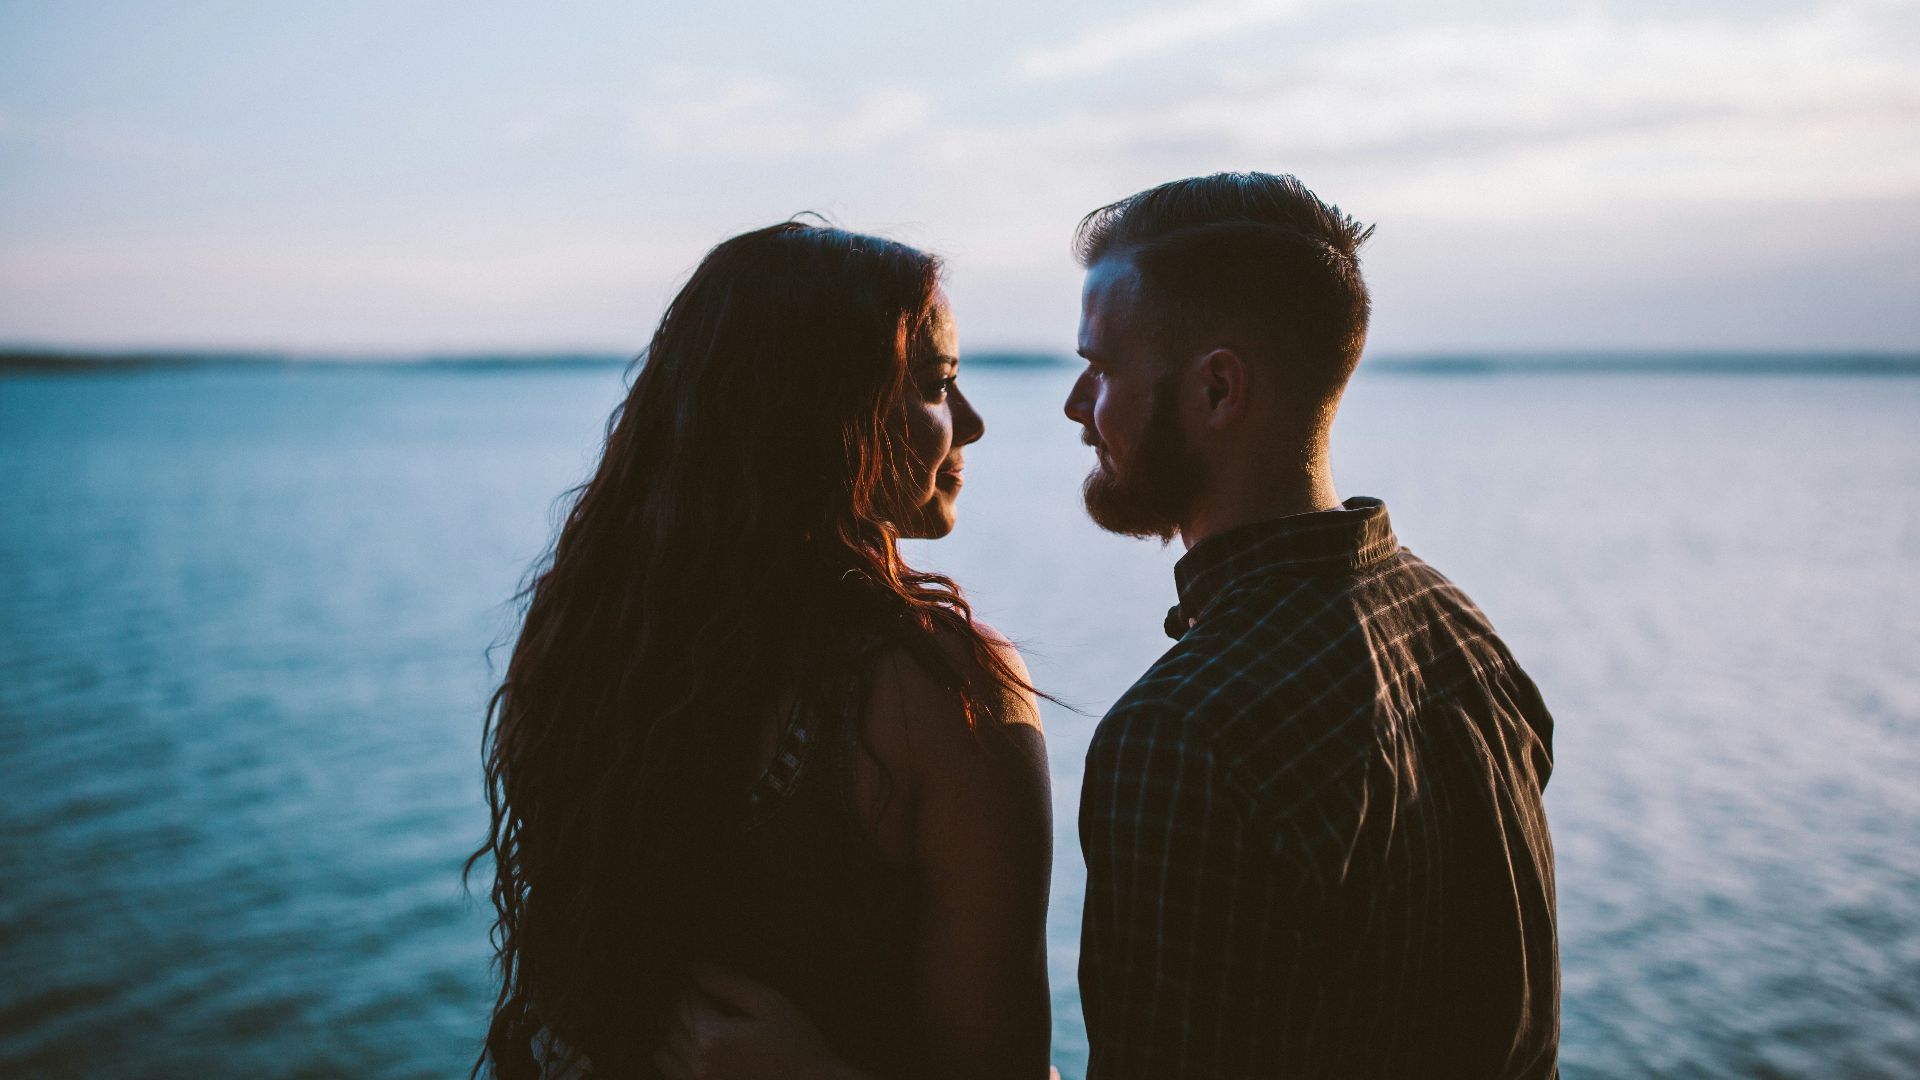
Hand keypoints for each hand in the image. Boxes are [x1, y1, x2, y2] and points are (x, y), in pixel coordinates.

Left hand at [653, 963, 849, 1079]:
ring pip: (664, 1050)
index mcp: (713, 1035)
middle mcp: (699, 1062)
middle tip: (697, 994)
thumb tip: (696, 966)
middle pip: (671, 1023)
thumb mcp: (768, 1004)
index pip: (685, 999)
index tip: (697, 977)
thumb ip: (728, 984)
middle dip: (681, 1004)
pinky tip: (697, 1045)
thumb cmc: (796, 1044)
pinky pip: (671, 1071)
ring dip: (674, 1031)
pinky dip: (675, 1056)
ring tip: (696, 1020)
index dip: (690, 984)